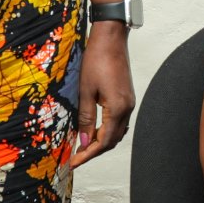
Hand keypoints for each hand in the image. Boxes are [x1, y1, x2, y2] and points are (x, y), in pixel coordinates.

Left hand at [71, 25, 134, 164]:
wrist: (111, 39)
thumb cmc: (96, 61)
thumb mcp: (85, 91)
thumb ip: (85, 118)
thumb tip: (82, 142)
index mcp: (117, 108)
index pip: (104, 141)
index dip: (88, 154)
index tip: (73, 163)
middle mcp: (127, 108)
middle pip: (113, 140)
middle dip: (94, 151)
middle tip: (76, 157)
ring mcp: (129, 102)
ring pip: (117, 132)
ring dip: (101, 141)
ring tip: (82, 145)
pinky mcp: (127, 97)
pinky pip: (119, 122)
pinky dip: (107, 130)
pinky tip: (94, 129)